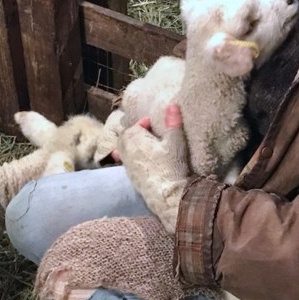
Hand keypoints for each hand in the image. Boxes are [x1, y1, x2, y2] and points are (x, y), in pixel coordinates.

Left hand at [118, 103, 188, 232]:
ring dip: (132, 146)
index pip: (136, 124)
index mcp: (134, 137)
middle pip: (125, 136)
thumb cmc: (171, 166)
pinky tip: (140, 162)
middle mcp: (125, 150)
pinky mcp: (130, 177)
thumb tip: (172, 104)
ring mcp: (126, 165)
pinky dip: (131, 158)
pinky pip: (126, 163)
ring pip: (123, 150)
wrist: (165, 195)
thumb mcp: (175, 142)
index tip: (156, 125)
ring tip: (145, 146)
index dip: (146, 123)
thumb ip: (173, 122)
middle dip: (135, 133)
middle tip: (149, 134)